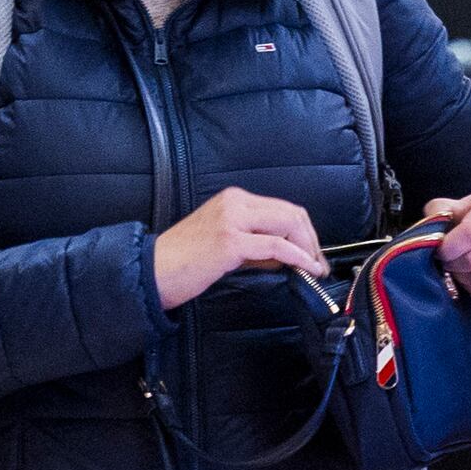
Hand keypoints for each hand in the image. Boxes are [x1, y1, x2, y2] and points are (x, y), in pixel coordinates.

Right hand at [154, 188, 325, 308]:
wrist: (152, 270)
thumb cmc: (185, 261)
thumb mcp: (227, 242)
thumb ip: (257, 244)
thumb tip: (290, 254)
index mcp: (234, 199)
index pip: (284, 208)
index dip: (305, 231)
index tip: (314, 253)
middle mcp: (235, 202)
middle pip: (292, 213)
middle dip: (312, 240)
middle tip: (318, 264)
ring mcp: (232, 219)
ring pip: (288, 224)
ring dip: (308, 248)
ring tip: (314, 268)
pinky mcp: (230, 240)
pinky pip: (276, 245)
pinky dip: (297, 257)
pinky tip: (304, 268)